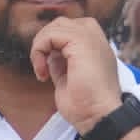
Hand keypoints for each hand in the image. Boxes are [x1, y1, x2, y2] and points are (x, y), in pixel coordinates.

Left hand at [27, 14, 124, 131]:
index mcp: (95, 48)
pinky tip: (43, 72)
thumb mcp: (68, 79)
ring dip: (40, 47)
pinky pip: (51, 34)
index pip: (69, 31)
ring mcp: (91, 39)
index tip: (46, 69)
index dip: (52, 45)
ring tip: (41, 69)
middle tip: (42, 66)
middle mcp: (96, 40)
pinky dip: (39, 51)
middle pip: (61, 23)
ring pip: (55, 26)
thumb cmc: (86, 106)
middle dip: (45, 42)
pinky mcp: (82, 42)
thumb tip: (49, 55)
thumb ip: (61, 63)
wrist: (99, 116)